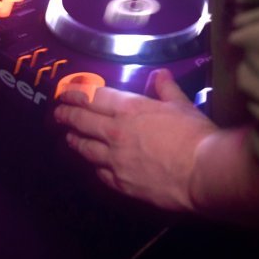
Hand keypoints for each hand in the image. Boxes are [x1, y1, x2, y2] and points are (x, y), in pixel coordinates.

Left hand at [53, 69, 217, 211]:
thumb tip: (160, 75)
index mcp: (129, 109)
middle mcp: (115, 133)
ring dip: (74, 140)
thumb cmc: (194, 135)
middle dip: (66, 115)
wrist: (201, 172)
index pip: (93, 97)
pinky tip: (92, 165)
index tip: (66, 93)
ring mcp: (115, 160)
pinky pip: (99, 172)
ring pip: (85, 148)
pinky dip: (93, 166)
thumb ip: (166, 89)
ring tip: (68, 137)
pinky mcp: (121, 183)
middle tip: (57, 113)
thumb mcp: (181, 105)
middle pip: (81, 121)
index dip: (76, 94)